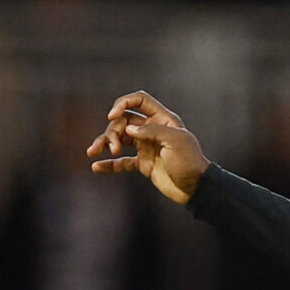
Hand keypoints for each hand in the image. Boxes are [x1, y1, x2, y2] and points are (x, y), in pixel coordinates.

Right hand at [87, 92, 208, 204]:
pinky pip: (122, 162)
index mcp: (162, 119)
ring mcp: (146, 147)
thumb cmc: (189, 162)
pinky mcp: (143, 164)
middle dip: (113, 131)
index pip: (139, 101)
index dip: (123, 104)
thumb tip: (128, 128)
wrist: (196, 189)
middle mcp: (152, 130)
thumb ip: (151, 131)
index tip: (112, 116)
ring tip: (94, 152)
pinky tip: (96, 166)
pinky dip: (109, 164)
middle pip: (124, 121)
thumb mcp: (174, 141)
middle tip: (113, 148)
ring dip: (105, 143)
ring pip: (120, 139)